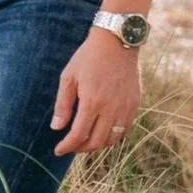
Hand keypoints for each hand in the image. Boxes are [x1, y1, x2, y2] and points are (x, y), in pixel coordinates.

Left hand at [51, 28, 141, 154]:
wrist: (117, 41)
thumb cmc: (88, 57)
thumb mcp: (69, 77)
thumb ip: (63, 105)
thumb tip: (57, 128)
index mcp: (92, 102)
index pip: (78, 135)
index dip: (67, 146)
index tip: (58, 150)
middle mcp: (111, 108)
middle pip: (96, 142)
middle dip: (81, 149)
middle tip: (71, 146)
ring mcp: (126, 107)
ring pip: (112, 140)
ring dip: (98, 145)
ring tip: (86, 140)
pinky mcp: (135, 104)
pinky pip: (124, 129)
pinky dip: (112, 136)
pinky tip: (102, 130)